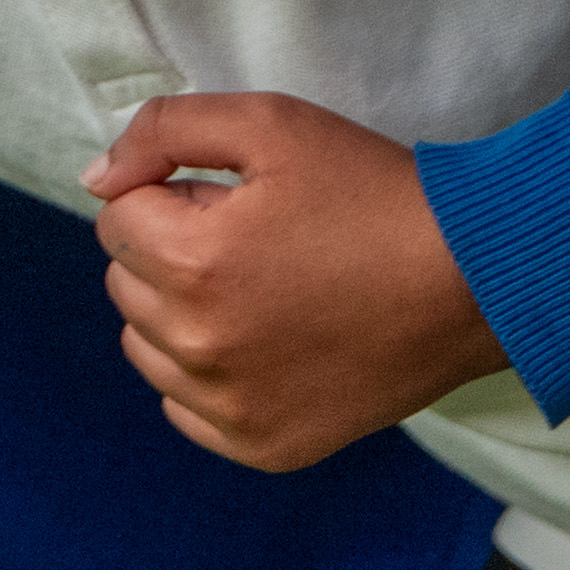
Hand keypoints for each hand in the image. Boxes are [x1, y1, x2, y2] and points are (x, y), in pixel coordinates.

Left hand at [85, 92, 505, 471]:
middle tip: (254, 236)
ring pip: (148, 347)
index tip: (231, 194)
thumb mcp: (271, 123)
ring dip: (181, 311)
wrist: (473, 278)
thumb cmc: (371, 192)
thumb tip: (95, 177)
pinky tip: (268, 339)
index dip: (170, 192)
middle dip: (171, 248)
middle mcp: (199, 347)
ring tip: (263, 285)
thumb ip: (165, 131)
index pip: (117, 217)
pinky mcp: (264, 446)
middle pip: (126, 283)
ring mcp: (231, 408)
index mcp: (191, 262)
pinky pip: (185, 409)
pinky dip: (209, 373)